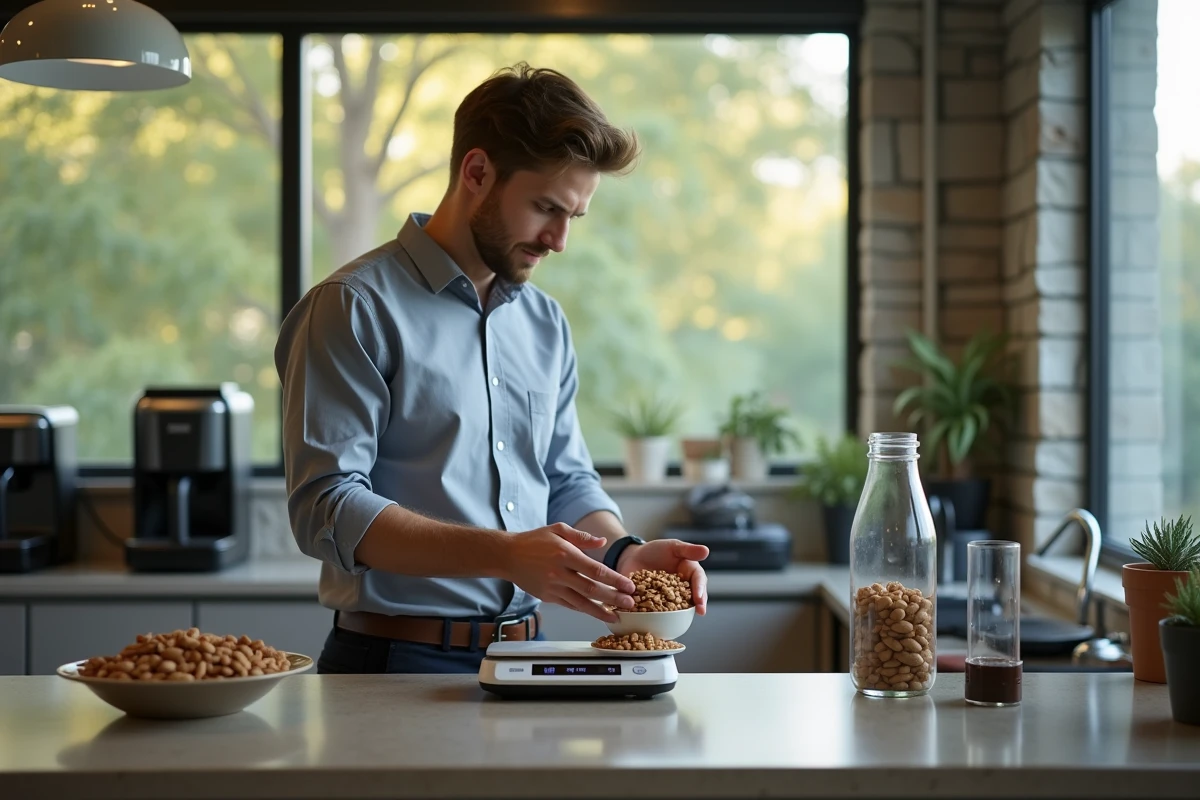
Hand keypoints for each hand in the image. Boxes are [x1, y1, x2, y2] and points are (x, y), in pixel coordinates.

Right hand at [503, 523, 636, 621]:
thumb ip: (582, 537)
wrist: (508, 555)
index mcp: (565, 554)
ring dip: (601, 611)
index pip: (595, 570)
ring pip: (581, 603)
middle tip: (631, 604)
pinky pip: (570, 605)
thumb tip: (602, 543)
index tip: (629, 586)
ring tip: (617, 616)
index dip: (614, 580)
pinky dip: (584, 610)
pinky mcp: (547, 597)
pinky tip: (597, 613)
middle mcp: (559, 573)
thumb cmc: (534, 541)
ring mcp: (553, 587)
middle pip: (591, 589)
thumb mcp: (558, 529)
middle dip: (614, 598)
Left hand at [617, 539, 709, 614]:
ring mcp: (668, 598)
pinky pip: (658, 610)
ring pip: (678, 607)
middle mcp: (682, 589)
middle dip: (697, 604)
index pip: (698, 581)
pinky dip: (658, 615)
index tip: (700, 598)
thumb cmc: (656, 550)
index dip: (700, 590)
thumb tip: (706, 551)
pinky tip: (657, 620)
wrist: (633, 557)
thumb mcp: (673, 547)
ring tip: (682, 619)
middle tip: (700, 611)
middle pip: (693, 597)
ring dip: (680, 612)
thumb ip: (688, 550)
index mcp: (689, 573)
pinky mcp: (653, 604)